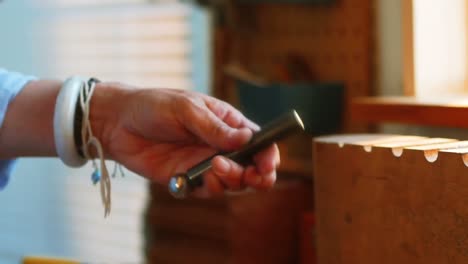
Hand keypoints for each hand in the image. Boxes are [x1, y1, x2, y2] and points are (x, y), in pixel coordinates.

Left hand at [91, 82, 279, 197]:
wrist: (117, 123)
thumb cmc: (153, 105)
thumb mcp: (185, 108)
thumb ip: (215, 127)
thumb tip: (246, 140)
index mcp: (227, 123)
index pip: (258, 142)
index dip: (269, 155)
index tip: (268, 164)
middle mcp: (220, 146)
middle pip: (252, 168)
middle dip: (257, 176)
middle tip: (250, 176)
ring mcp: (205, 164)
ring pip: (233, 183)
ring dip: (233, 181)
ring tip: (216, 168)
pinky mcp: (188, 179)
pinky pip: (208, 191)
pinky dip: (211, 189)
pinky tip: (202, 178)